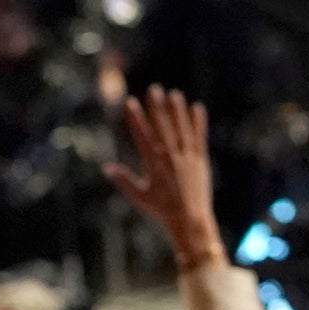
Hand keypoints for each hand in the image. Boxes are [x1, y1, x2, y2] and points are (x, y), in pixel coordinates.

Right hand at [105, 86, 221, 268]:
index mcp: (153, 164)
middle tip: (154, 88)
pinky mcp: (201, 161)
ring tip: (174, 93)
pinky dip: (198, 123)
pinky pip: (199, 138)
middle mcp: (170, 158)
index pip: (142, 136)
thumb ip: (124, 180)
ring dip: (177, 110)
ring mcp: (187, 158)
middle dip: (157, 107)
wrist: (190, 221)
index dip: (136, 119)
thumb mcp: (139, 196)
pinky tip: (197, 108)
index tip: (130, 103)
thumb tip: (107, 167)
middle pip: (163, 127)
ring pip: (182, 129)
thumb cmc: (162, 210)